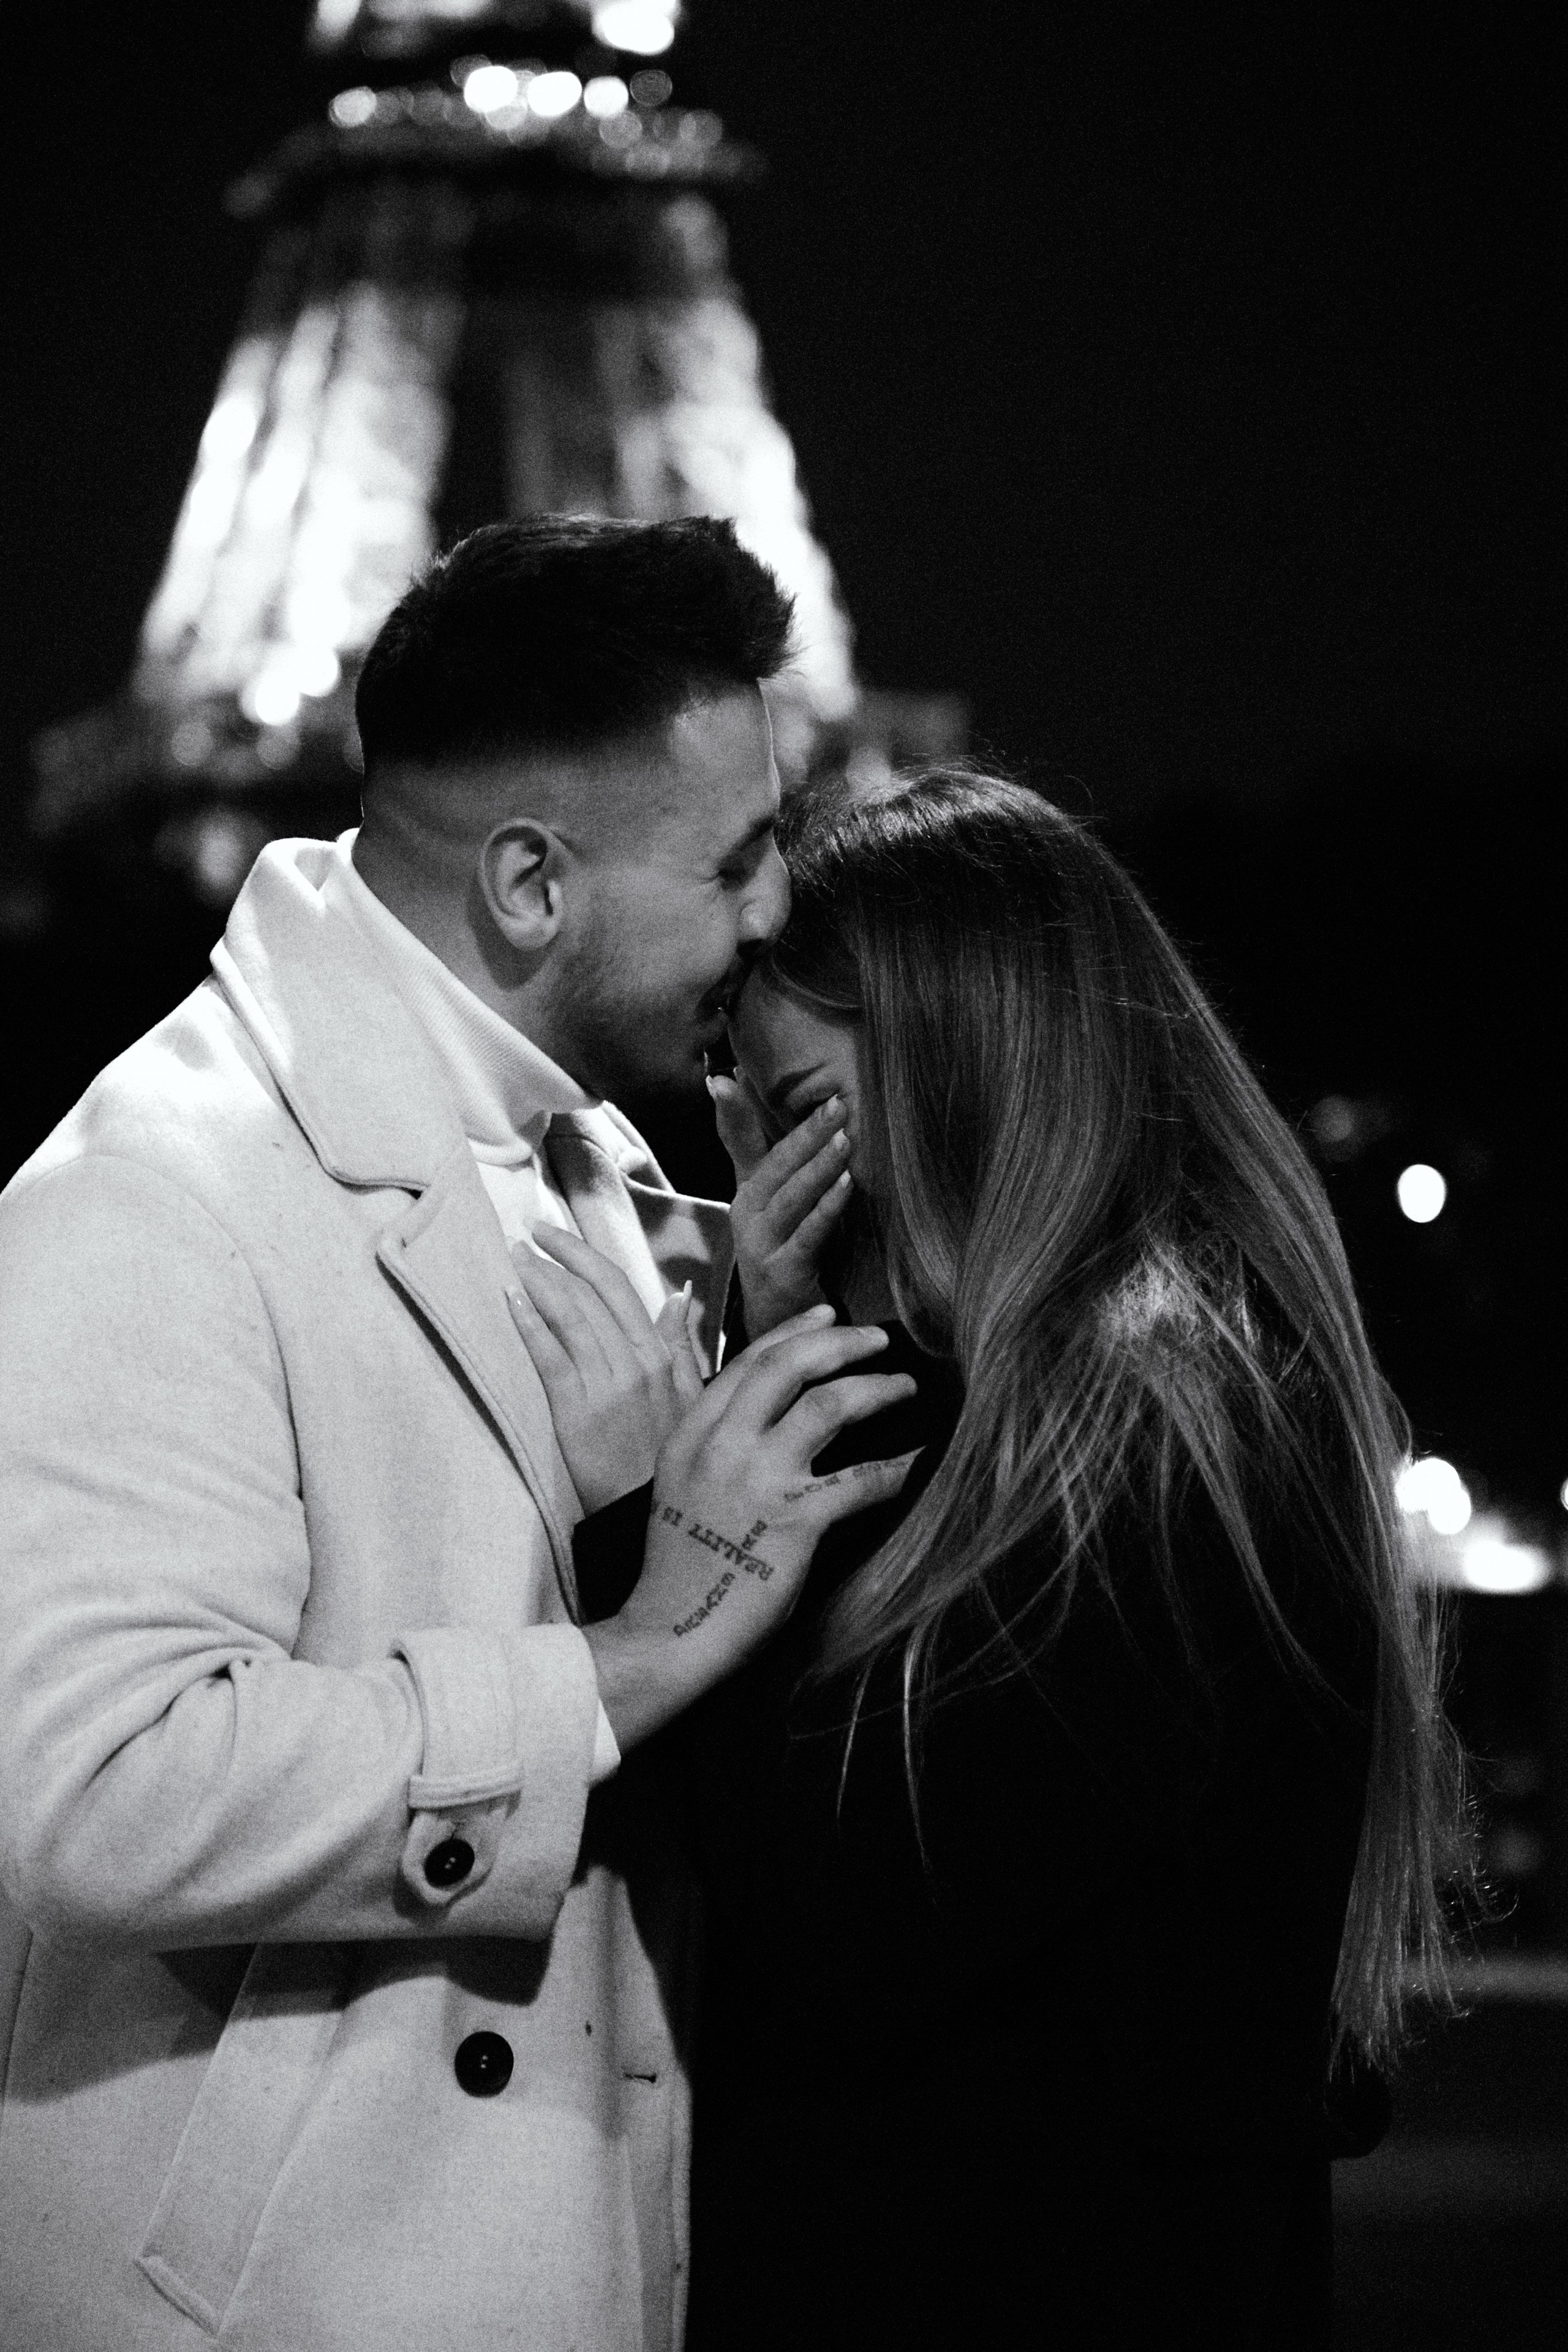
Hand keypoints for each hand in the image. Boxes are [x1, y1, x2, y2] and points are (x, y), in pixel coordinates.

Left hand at [507, 1226, 704, 1513]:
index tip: (554, 1234)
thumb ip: (681, 1344)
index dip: (583, 1255)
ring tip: (513, 1256)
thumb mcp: (692, 1397)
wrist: (649, 1516)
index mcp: (662, 1357)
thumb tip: (679, 1294)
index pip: (619, 1288)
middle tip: (525, 1232)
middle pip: (591, 1295)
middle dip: (556, 1257)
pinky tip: (512, 1299)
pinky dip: (531, 1325)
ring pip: (571, 1318)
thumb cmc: (669, 1459)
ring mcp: (607, 1388)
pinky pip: (551, 1359)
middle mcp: (636, 1364)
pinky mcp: (577, 1415)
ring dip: (539, 1281)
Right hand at [585, 1311, 918, 1747]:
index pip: (748, 1361)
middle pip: (789, 1366)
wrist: (669, 1633)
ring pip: (828, 1405)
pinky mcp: (793, 1520)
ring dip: (876, 1388)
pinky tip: (918, 1462)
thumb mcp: (679, 1488)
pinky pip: (861, 1479)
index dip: (794, 1331)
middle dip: (841, 1342)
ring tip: (904, 1387)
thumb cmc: (679, 1570)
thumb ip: (715, 1445)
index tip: (829, 1316)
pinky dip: (898, 1467)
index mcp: (691, 1435)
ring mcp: (757, 1479)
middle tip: (879, 1338)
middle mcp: (721, 1446)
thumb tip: (764, 1416)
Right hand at [708, 1074, 854, 1335]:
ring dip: (817, 1169)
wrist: (778, 1318)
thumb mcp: (768, 1194)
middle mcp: (746, 1216)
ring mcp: (761, 1246)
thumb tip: (726, 1080)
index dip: (762, 1116)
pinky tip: (847, 1185)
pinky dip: (826, 1209)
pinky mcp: (783, 1273)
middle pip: (775, 1169)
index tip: (777, 1084)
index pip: (753, 1145)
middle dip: (806, 1136)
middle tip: (838, 1105)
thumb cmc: (780, 1247)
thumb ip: (752, 1141)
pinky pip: (807, 1236)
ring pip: (789, 1200)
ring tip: (844, 1140)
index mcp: (746, 1192)